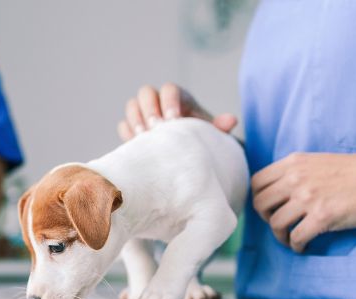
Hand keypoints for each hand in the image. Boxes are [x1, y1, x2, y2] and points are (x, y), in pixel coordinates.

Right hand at [117, 83, 237, 141]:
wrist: (191, 153)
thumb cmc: (203, 139)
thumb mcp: (213, 133)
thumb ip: (220, 126)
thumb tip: (232, 120)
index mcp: (179, 97)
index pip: (169, 88)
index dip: (169, 101)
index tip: (173, 120)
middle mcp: (159, 101)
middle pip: (146, 92)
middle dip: (149, 109)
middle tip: (155, 129)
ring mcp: (144, 114)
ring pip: (132, 106)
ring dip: (136, 120)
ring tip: (144, 138)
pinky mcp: (134, 130)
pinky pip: (124, 126)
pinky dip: (128, 133)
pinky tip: (136, 146)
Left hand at [250, 152, 355, 251]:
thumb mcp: (319, 161)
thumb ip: (297, 172)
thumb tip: (279, 192)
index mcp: (294, 163)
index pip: (257, 182)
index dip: (258, 198)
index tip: (269, 208)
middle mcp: (296, 178)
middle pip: (260, 204)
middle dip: (266, 218)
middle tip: (278, 225)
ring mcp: (308, 198)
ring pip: (276, 223)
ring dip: (280, 236)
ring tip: (291, 239)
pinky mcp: (322, 217)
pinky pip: (296, 237)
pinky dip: (296, 246)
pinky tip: (303, 246)